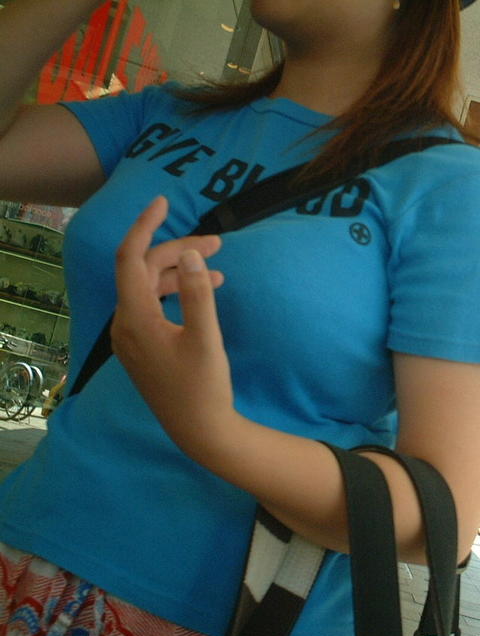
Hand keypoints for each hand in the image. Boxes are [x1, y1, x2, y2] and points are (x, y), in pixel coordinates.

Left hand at [111, 196, 235, 459]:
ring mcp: (132, 337)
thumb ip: (198, 294)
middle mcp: (126, 324)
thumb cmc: (204, 388)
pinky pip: (154, 306)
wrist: (199, 432)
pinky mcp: (143, 347)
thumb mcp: (206, 339)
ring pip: (150, 288)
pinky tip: (205, 291)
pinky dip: (177, 293)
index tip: (163, 201)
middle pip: (143, 271)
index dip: (144, 225)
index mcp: (135, 318)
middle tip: (218, 244)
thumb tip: (190, 253)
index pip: (129, 258)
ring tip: (218, 266)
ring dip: (179, 272)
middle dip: (178, 251)